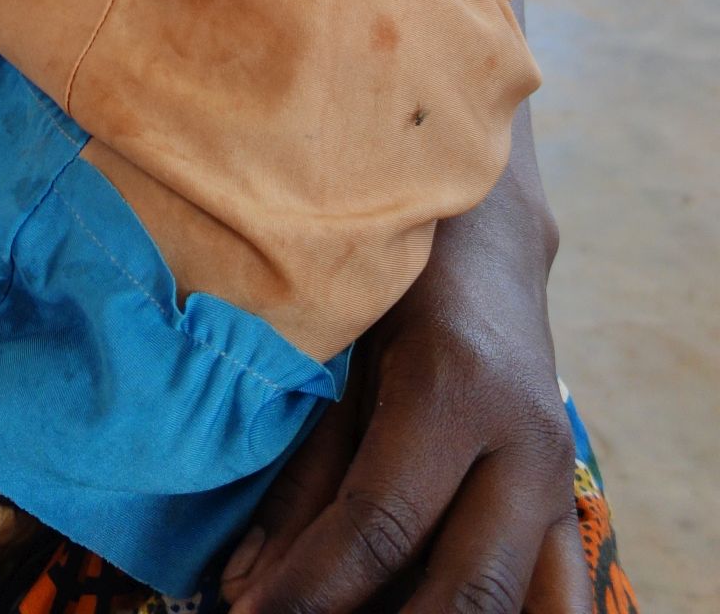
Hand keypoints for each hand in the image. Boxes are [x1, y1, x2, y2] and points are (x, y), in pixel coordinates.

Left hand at [222, 227, 584, 613]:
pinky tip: (424, 611)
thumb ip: (303, 485)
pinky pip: (561, 599)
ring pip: (519, 608)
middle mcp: (523, 444)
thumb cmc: (397, 294)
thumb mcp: (343, 371)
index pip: (380, 524)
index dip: (310, 588)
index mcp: (455, 390)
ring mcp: (563, 482)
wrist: (490, 246)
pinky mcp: (574, 509)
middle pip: (463, 591)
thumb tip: (249, 590)